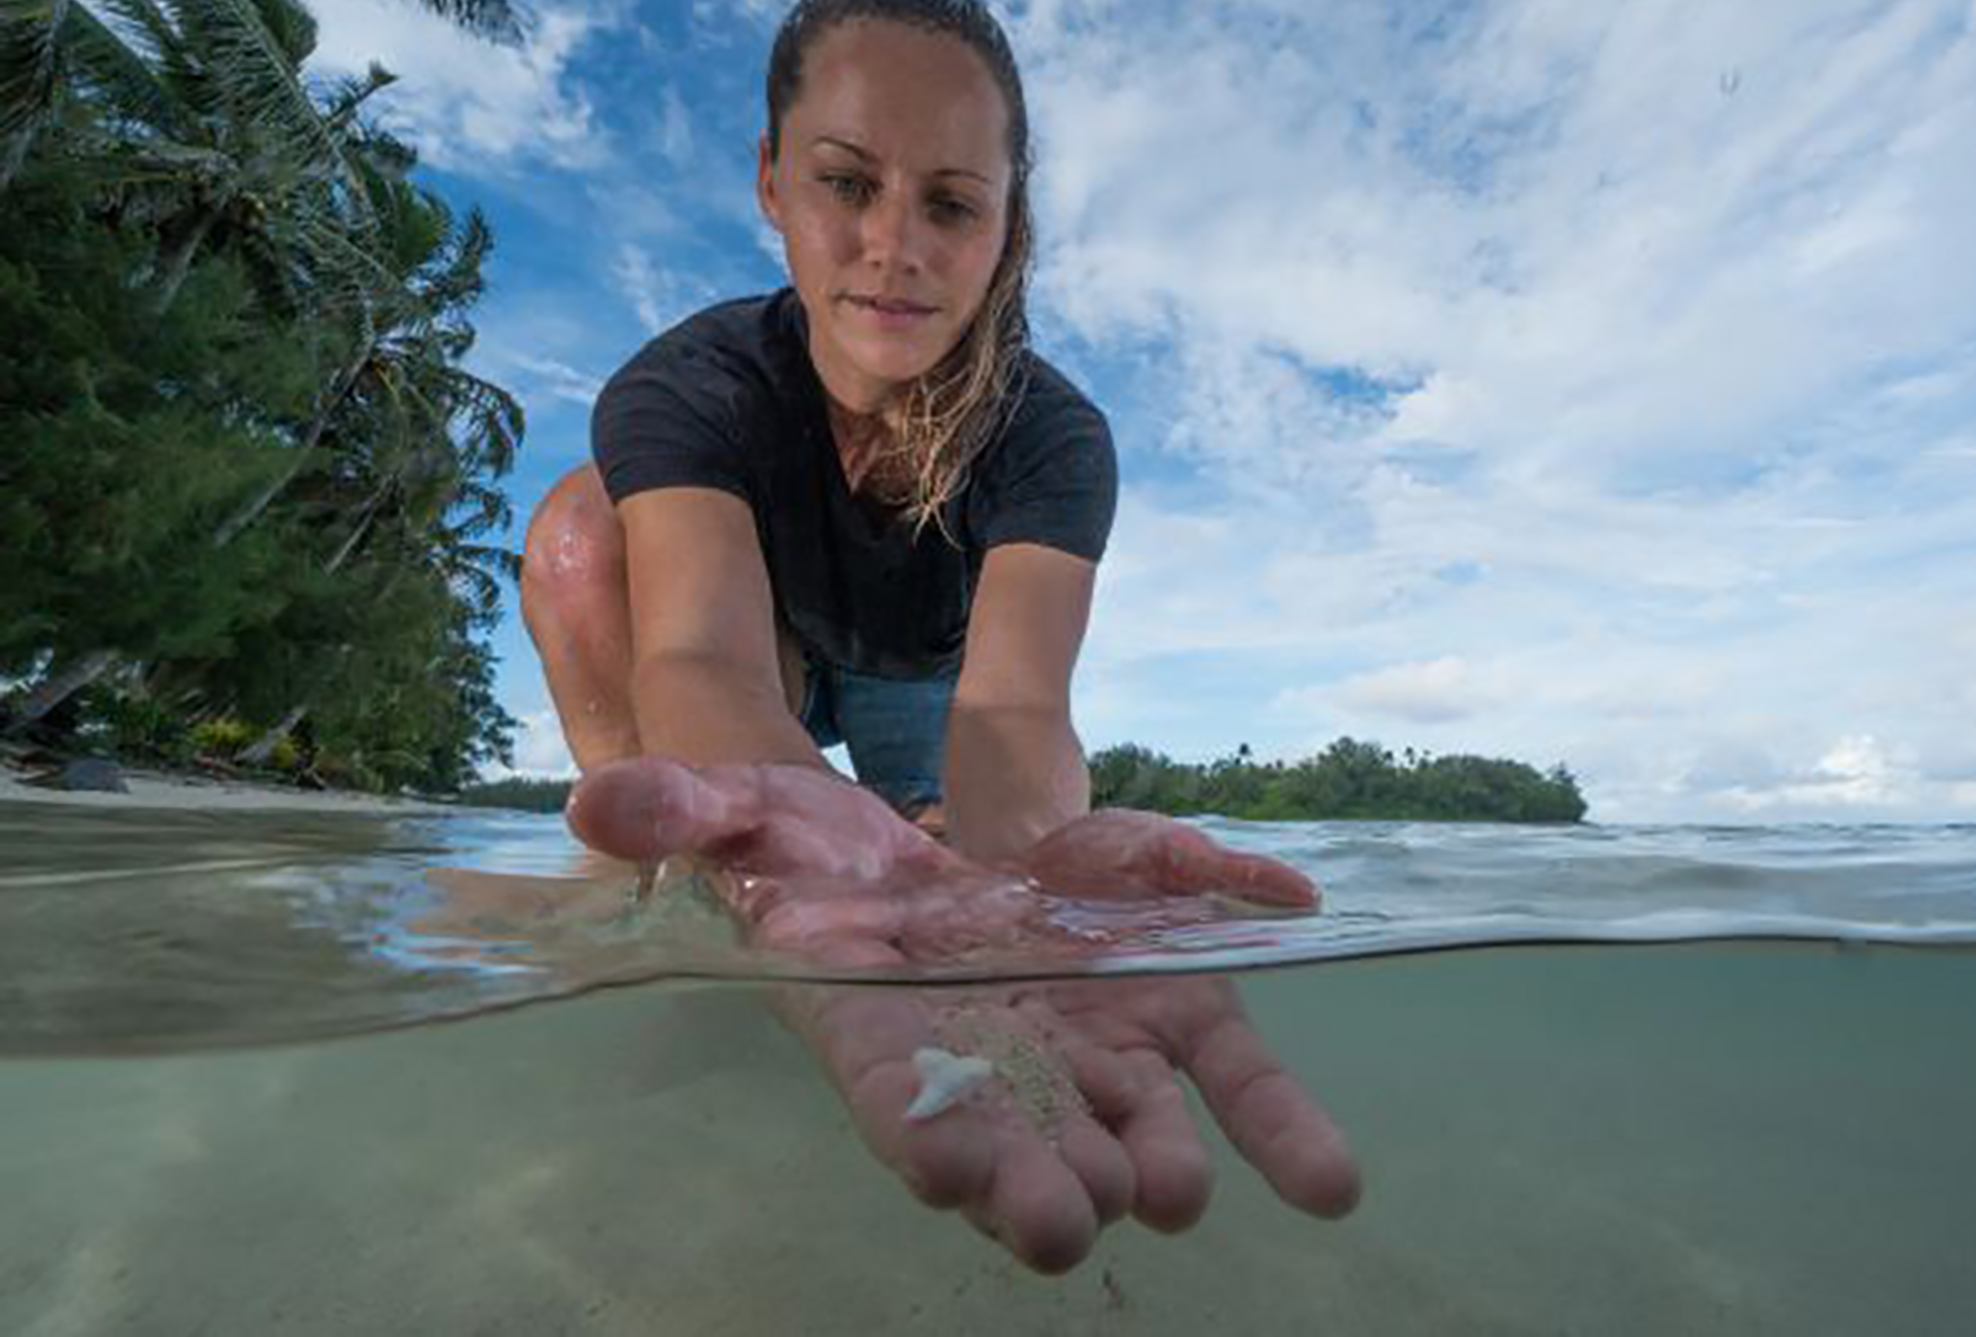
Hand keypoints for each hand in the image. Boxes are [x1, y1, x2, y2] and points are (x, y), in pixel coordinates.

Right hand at [565, 756, 1361, 1272]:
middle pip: (1022, 1149)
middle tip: (1069, 1216)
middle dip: (1044, 1187)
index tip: (949, 1172)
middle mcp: (992, 1073)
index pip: (897, 1104)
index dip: (926, 1138)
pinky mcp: (1165, 1012)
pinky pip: (1231, 1073)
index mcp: (882, 1039)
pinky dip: (1277, 1121)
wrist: (910, 861)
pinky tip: (1330, 1179)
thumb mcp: (742, 812)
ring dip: (1159, 1162)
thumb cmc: (809, 855)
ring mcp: (1086, 1054)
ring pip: (1137, 1135)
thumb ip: (679, 810)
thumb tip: (599, 806)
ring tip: (1183, 1185)